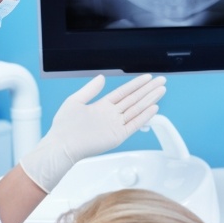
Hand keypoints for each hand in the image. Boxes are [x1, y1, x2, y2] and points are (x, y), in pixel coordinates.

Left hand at [20, 74, 165, 192]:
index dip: (136, 84)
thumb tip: (101, 77)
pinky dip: (144, 117)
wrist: (61, 145)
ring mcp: (115, 125)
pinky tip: (153, 108)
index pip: (124, 92)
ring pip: (136, 109)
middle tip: (161, 81)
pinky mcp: (117, 136)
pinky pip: (134, 124)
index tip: (147, 77)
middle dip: (148, 90)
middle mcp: (111, 114)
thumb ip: (90, 89)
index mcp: (102, 105)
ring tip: (161, 90)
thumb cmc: (64, 126)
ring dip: (149, 100)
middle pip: (134, 99)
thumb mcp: (75, 101)